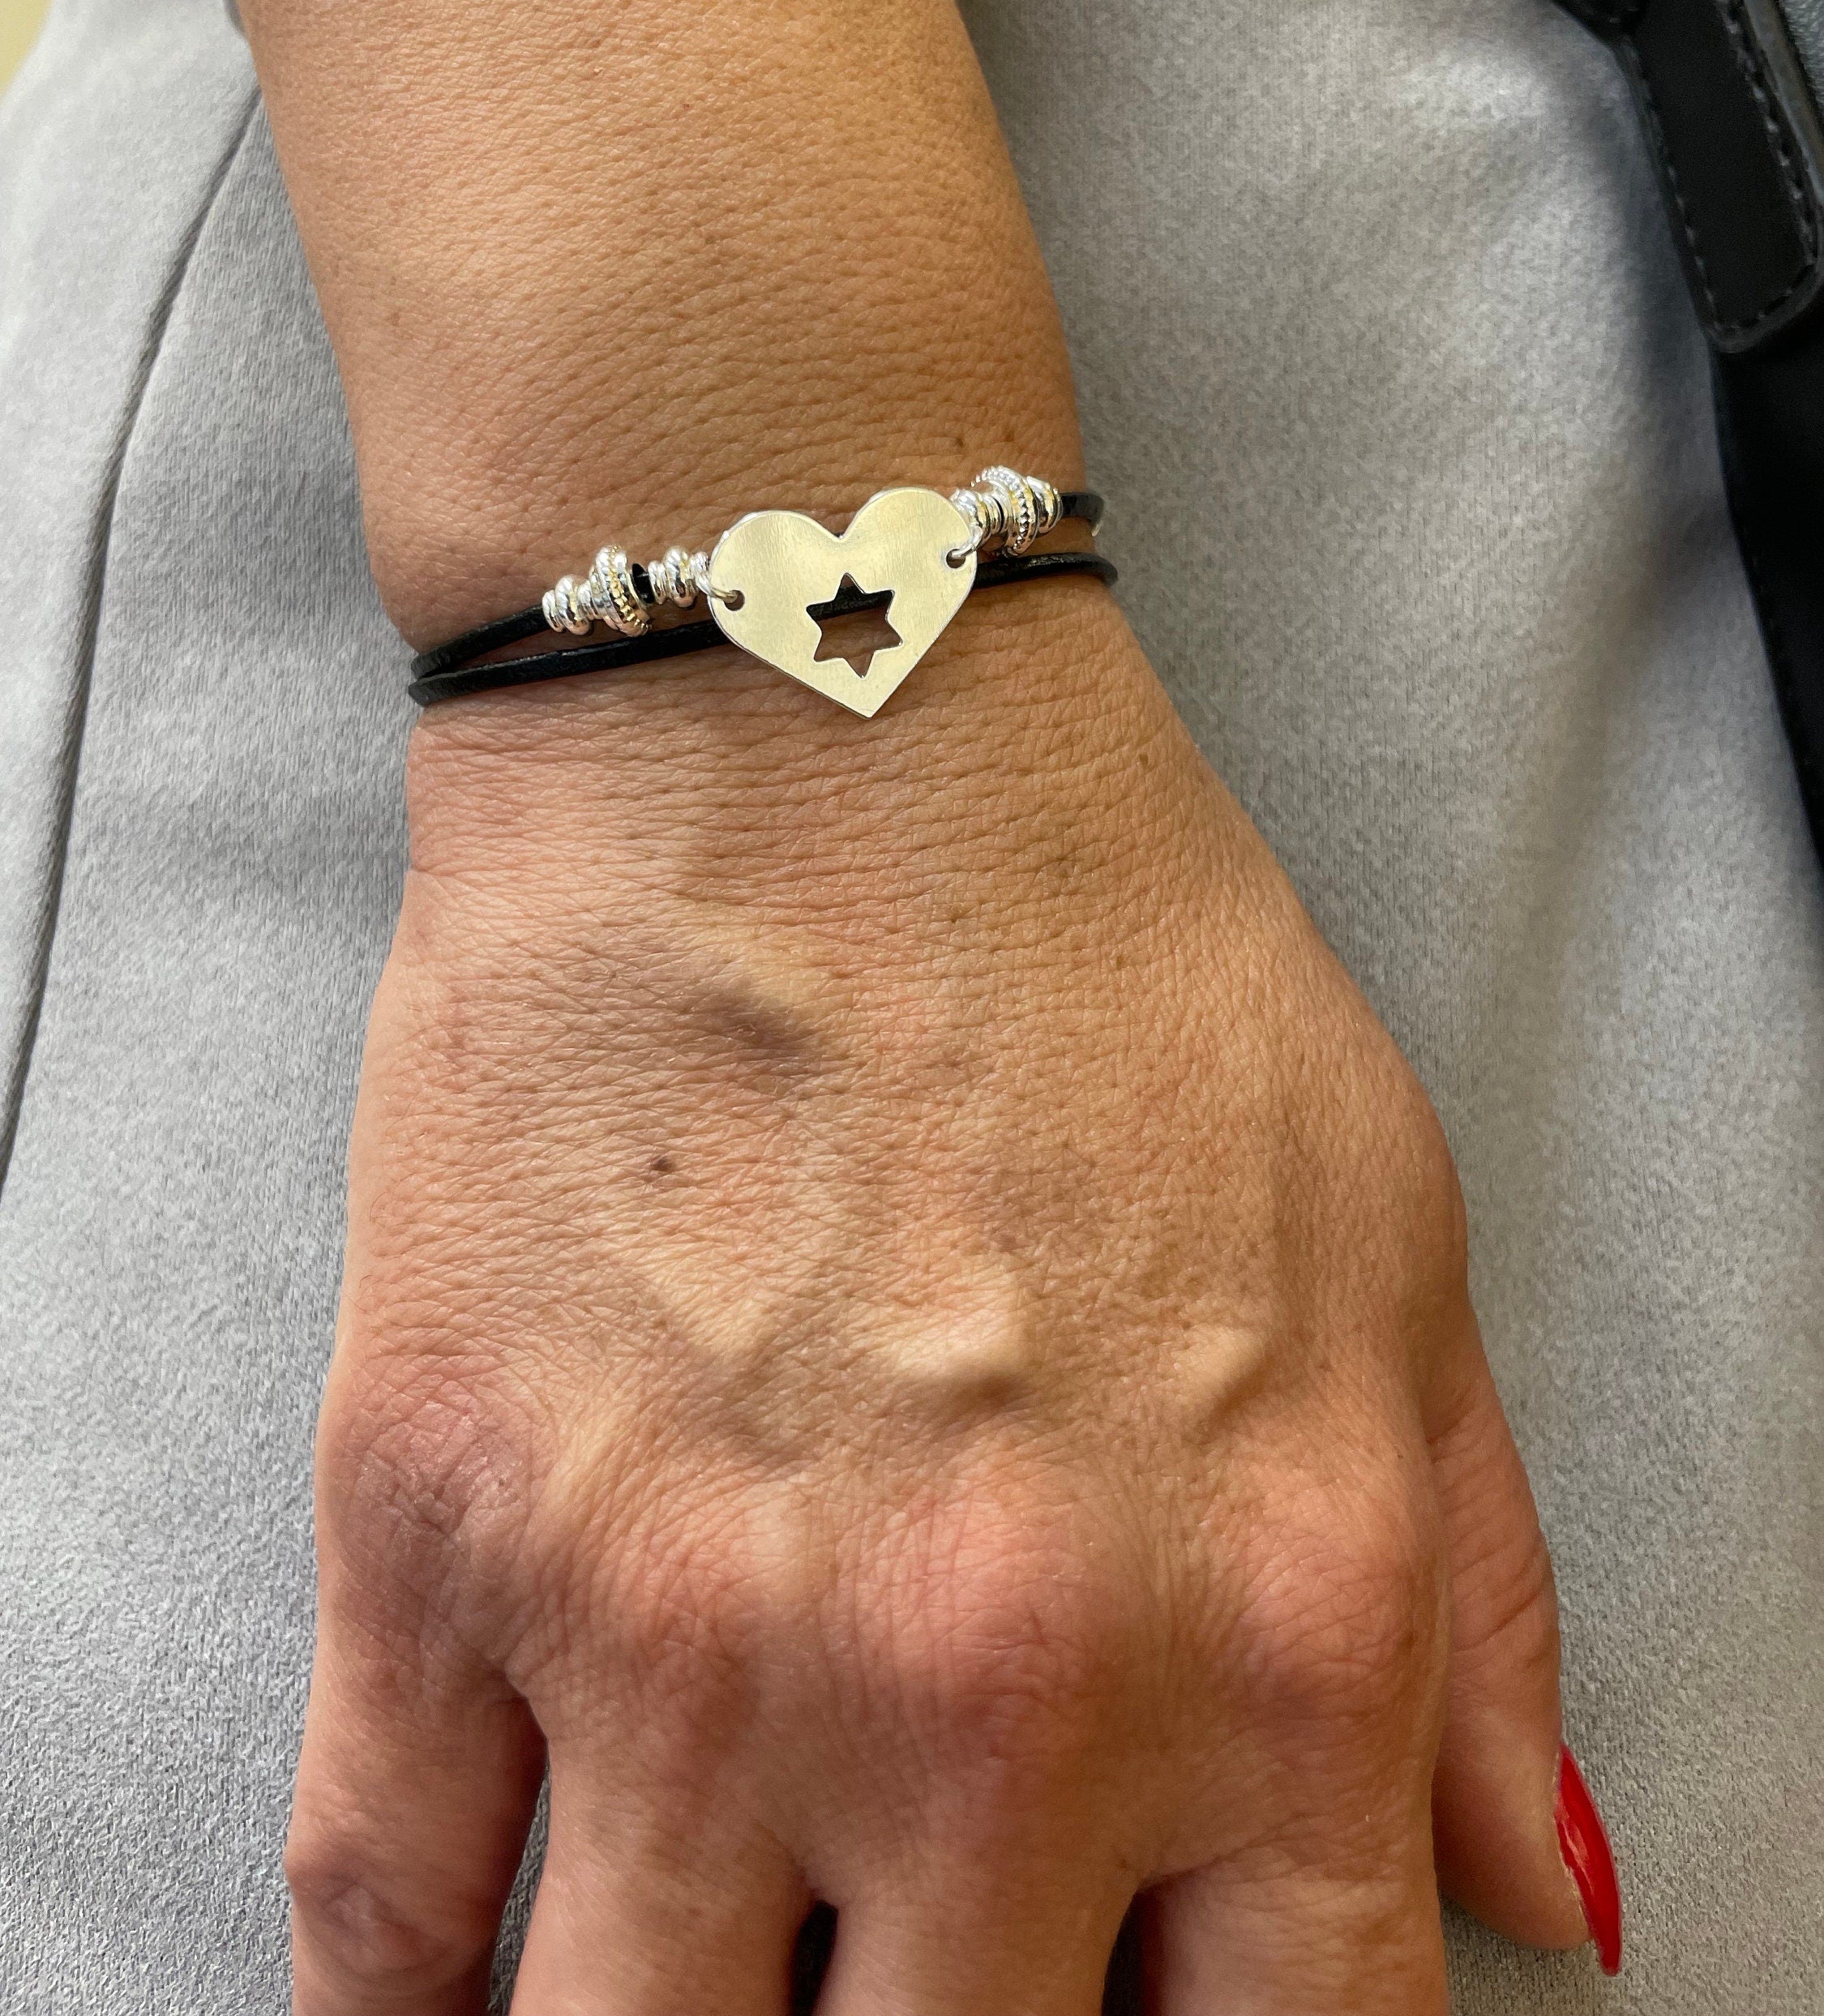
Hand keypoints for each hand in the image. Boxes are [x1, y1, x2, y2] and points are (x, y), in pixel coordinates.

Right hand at [285, 588, 1594, 2013]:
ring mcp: (680, 1632)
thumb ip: (1476, 1609)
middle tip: (901, 1983)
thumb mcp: (1392, 1256)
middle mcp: (982, 1688)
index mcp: (1267, 1633)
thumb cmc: (1109, 957)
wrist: (809, 724)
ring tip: (697, 1999)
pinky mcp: (434, 1532)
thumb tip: (1529, 1892)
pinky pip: (376, 1919)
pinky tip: (457, 1999)